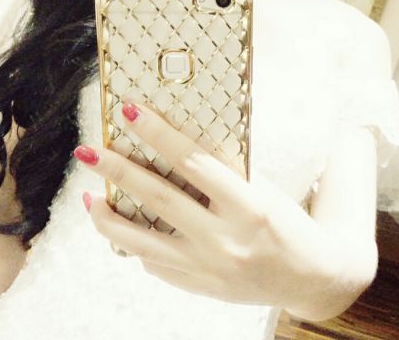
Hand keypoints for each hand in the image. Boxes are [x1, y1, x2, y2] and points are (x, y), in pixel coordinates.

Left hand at [73, 100, 336, 308]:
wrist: (310, 277)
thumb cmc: (287, 222)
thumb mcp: (263, 189)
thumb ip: (223, 172)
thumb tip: (172, 145)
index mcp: (249, 206)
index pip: (193, 162)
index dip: (158, 134)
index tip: (129, 111)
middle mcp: (225, 240)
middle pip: (159, 199)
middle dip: (118, 170)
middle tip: (89, 150)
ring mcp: (208, 269)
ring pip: (142, 241)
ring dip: (108, 217)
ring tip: (89, 196)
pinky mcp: (198, 287)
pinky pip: (154, 263)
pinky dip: (133, 242)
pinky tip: (122, 225)